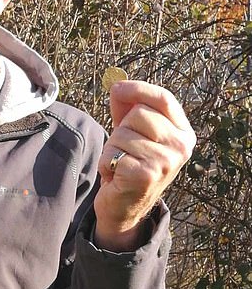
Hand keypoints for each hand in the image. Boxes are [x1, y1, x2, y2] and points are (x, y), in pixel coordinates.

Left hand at [93, 80, 195, 250]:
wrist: (125, 205)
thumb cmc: (129, 161)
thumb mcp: (132, 130)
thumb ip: (127, 106)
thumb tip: (117, 84)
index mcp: (182, 132)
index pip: (163, 98)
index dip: (138, 89)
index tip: (117, 88)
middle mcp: (181, 147)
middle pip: (138, 114)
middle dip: (121, 129)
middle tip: (125, 149)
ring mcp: (166, 162)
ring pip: (122, 134)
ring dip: (112, 148)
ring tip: (121, 162)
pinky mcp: (146, 176)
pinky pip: (112, 154)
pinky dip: (106, 163)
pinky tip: (116, 175)